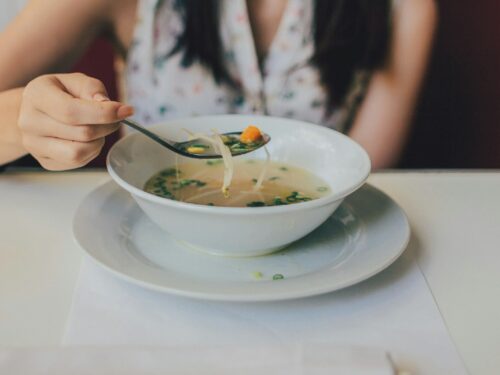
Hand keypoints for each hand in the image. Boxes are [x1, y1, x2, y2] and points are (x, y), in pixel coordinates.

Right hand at [18, 73, 133, 169]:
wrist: (36, 111)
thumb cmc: (60, 93)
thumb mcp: (75, 81)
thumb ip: (92, 88)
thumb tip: (107, 104)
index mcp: (36, 96)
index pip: (72, 111)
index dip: (104, 113)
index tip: (125, 111)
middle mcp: (29, 122)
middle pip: (82, 133)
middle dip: (107, 126)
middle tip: (115, 119)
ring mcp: (34, 145)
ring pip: (79, 153)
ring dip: (99, 141)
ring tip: (99, 130)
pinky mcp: (44, 161)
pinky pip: (77, 163)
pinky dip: (91, 152)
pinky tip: (89, 140)